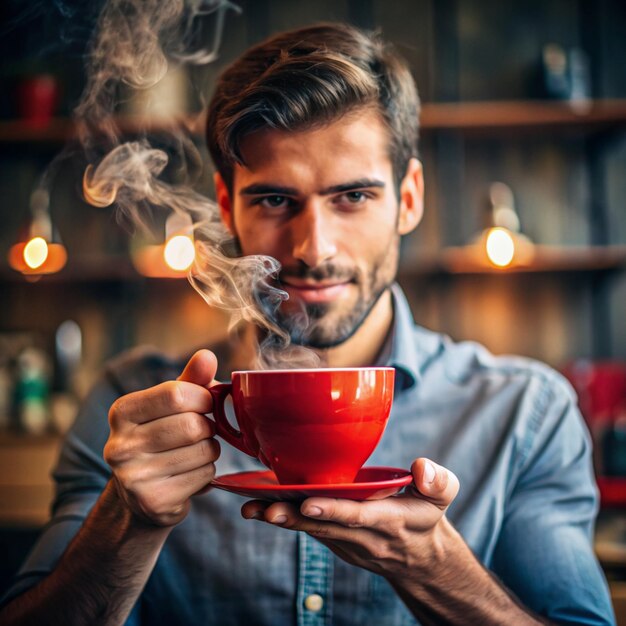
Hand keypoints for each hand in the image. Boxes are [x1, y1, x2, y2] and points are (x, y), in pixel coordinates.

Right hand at [104, 349, 219, 526]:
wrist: (138, 493)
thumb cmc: (160, 436)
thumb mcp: (170, 405)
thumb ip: (191, 379)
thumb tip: (207, 356)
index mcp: (121, 412)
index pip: (176, 394)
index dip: (202, 398)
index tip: (204, 404)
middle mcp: (120, 445)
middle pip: (192, 425)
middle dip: (208, 426)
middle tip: (201, 431)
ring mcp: (134, 477)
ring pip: (203, 451)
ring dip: (210, 449)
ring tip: (194, 452)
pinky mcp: (154, 501)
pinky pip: (205, 475)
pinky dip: (208, 472)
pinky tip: (190, 473)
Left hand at [241, 459, 458, 580]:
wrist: (421, 560)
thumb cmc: (428, 518)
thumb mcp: (443, 497)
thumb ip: (438, 482)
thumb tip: (421, 467)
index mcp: (390, 522)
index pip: (360, 517)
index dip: (334, 511)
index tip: (309, 503)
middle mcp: (365, 536)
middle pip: (326, 527)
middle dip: (295, 518)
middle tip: (265, 508)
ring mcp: (348, 543)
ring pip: (312, 531)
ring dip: (282, 521)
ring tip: (251, 510)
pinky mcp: (336, 541)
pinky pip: (309, 530)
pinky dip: (285, 520)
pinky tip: (259, 509)